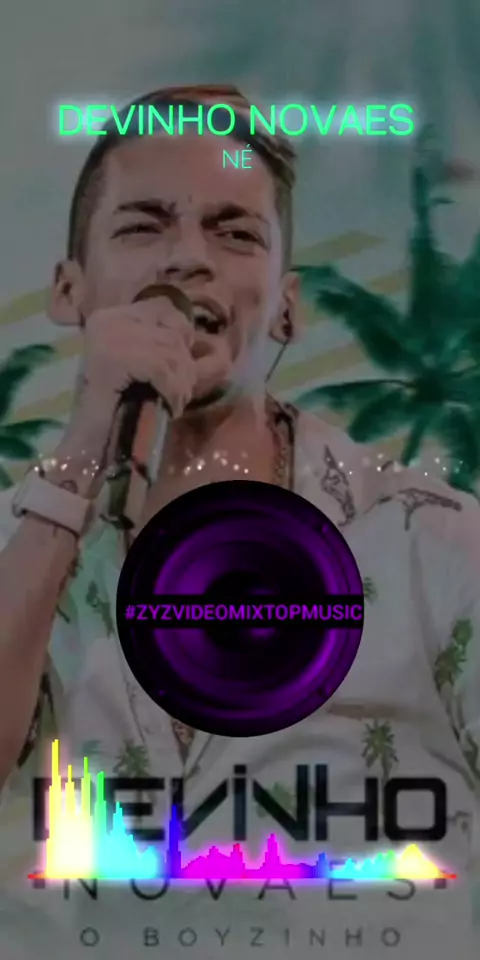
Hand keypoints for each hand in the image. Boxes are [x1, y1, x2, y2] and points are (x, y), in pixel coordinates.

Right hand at [62, 293, 227, 456]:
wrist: (86, 447)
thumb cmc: (118, 412)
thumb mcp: (148, 372)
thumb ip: (172, 352)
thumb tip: (217, 350)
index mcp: (112, 317)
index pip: (165, 311)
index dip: (182, 341)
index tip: (177, 372)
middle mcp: (109, 320)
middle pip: (174, 332)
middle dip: (184, 367)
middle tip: (175, 394)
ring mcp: (109, 337)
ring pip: (172, 350)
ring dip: (180, 383)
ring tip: (172, 403)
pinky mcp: (114, 357)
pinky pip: (162, 367)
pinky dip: (172, 390)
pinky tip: (168, 407)